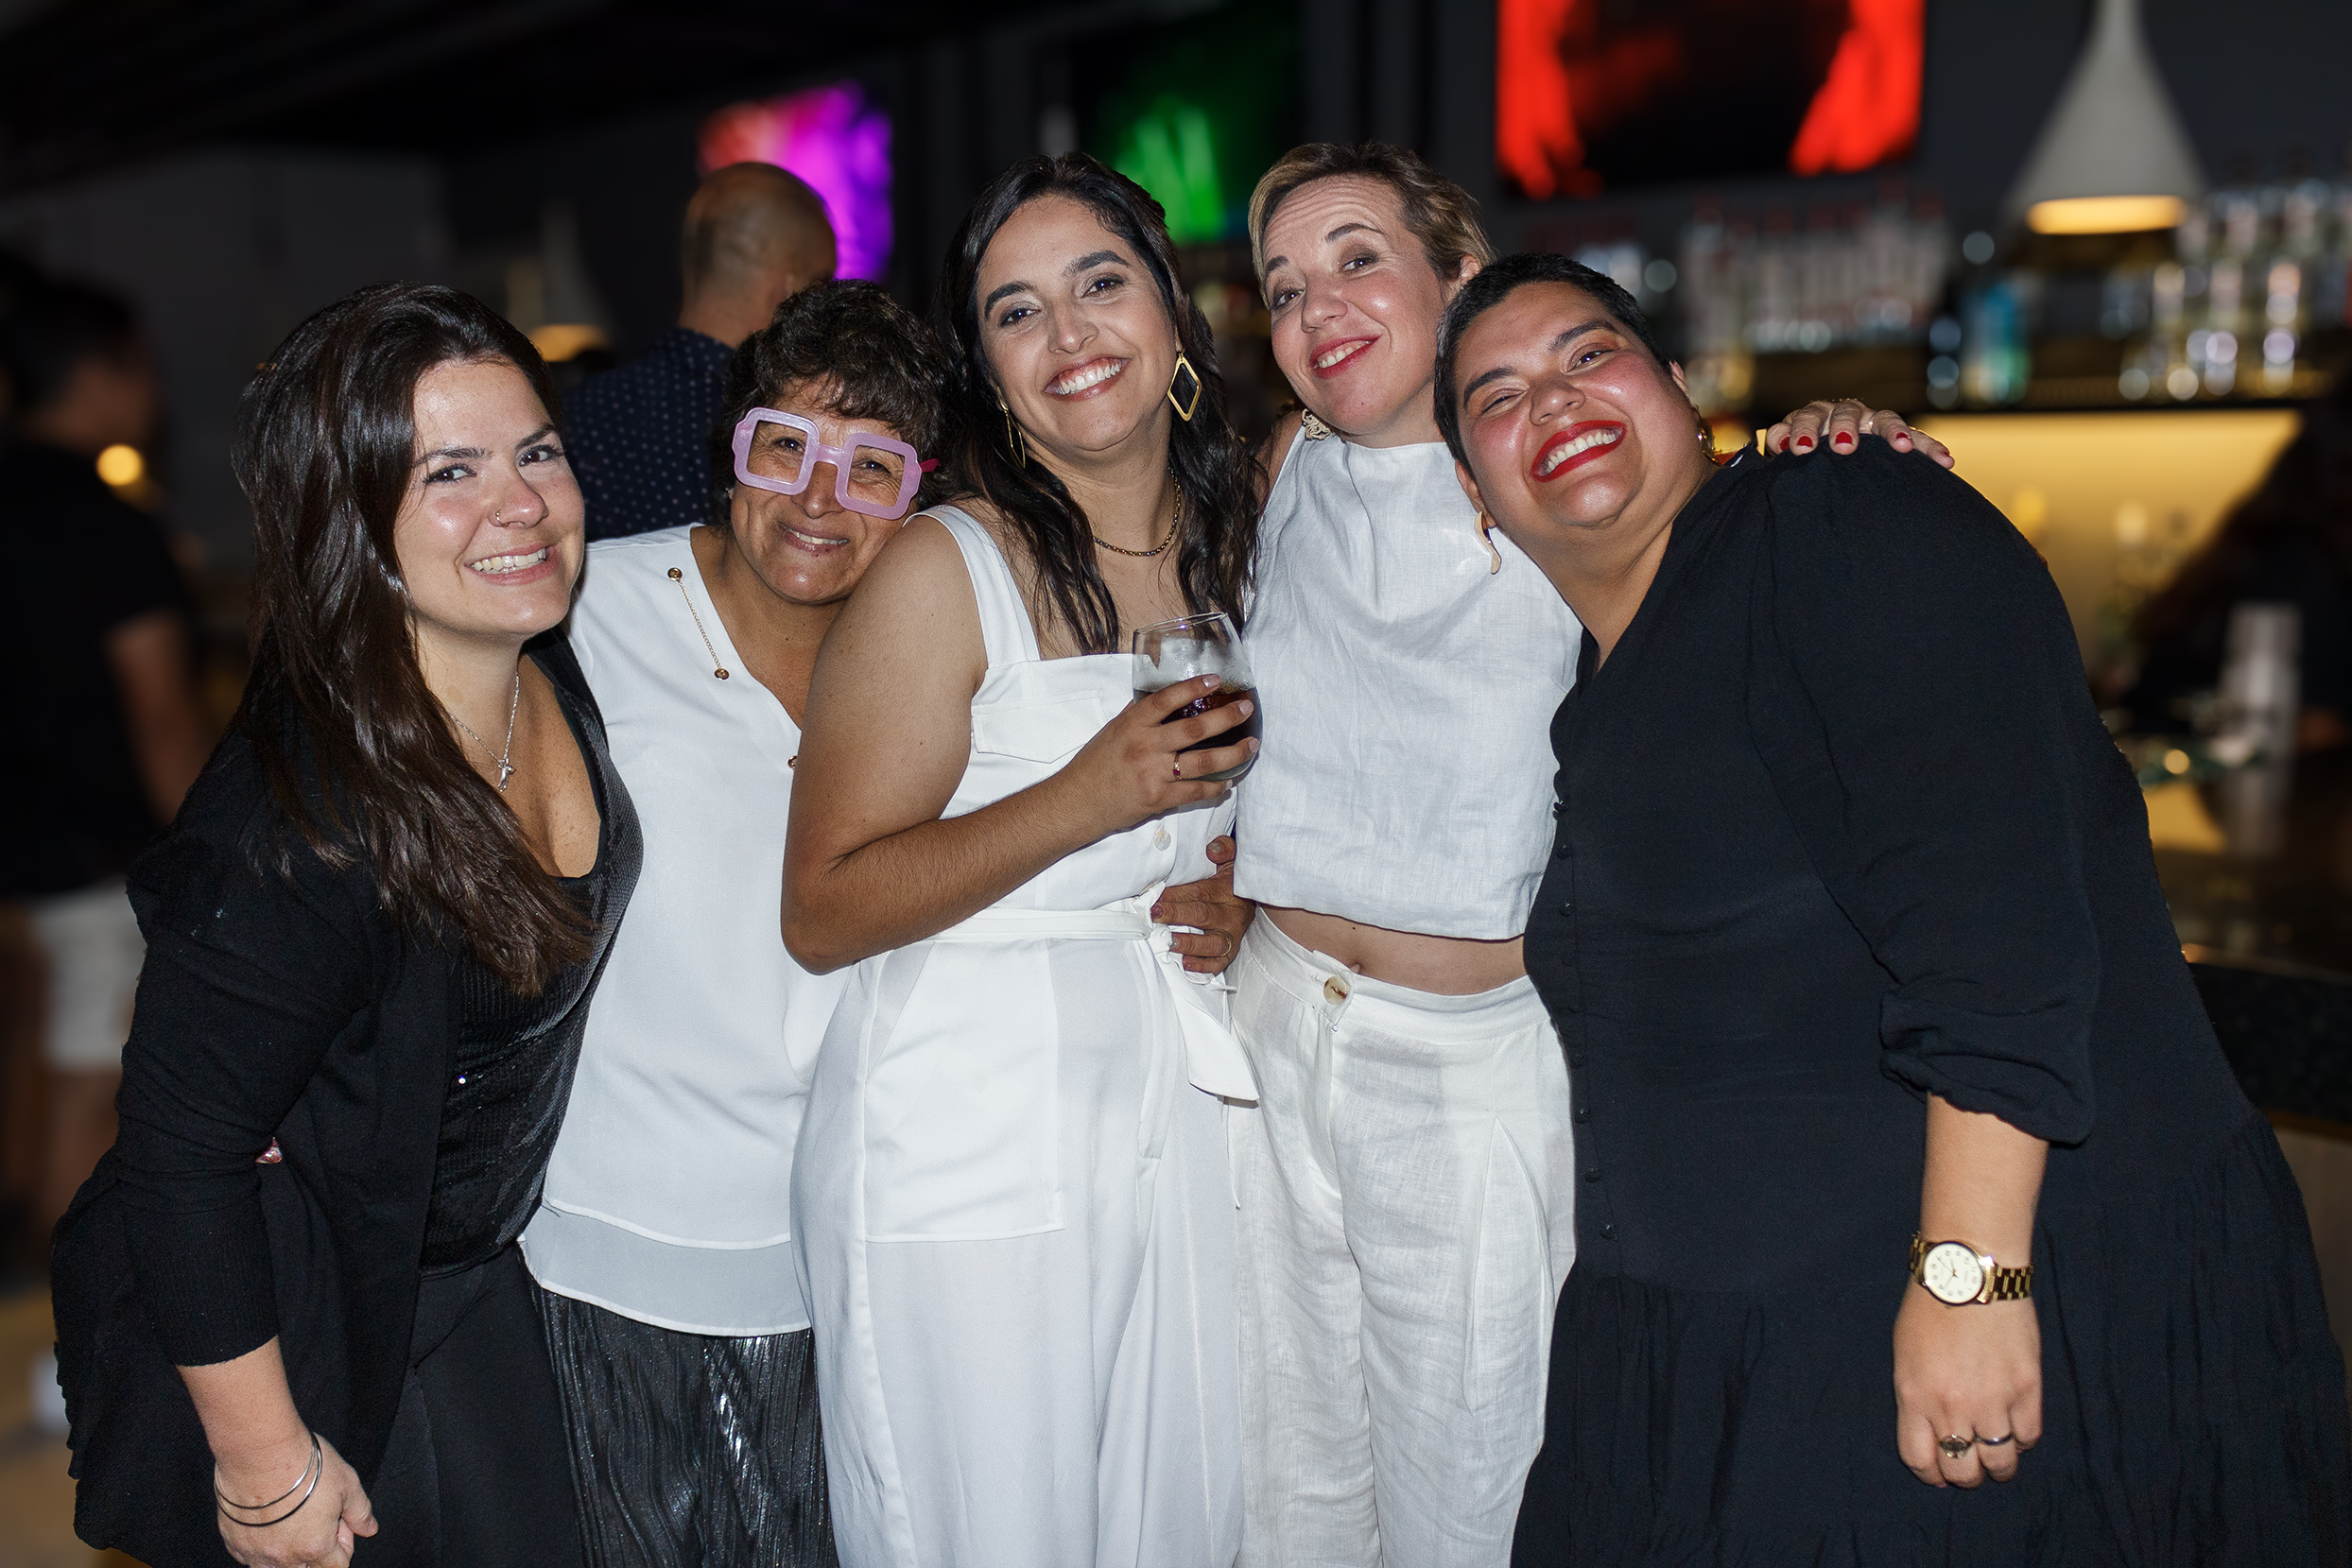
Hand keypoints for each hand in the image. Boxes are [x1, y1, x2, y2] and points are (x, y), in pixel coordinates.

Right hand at [215, 1431, 376, 1566]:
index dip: (344, 1545)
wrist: (260, 1452)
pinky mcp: (233, 1541)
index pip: (337, 1566)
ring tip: (292, 1521)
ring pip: (274, 1567)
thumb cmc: (302, 1464)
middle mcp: (283, 1556)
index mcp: (315, 1546)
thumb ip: (360, 1512)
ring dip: (287, 1552)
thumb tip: (368, 1528)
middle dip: (317, 1551)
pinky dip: (261, 1545)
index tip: (339, 1523)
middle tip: (316, 1519)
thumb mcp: (347, 1483)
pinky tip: (268, 1520)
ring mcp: (255, 1552)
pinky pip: (249, 1555)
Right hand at [1052, 675, 1256, 842]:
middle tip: (1246, 709)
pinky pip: (1196, 791)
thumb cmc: (1093, 766)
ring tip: (1251, 746)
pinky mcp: (1159, 799)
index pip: (1167, 699)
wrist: (1076, 803)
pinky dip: (1216, 787)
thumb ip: (1139, 718)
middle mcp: (1145, 746)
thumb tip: (1165, 701)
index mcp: (1132, 724)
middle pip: (1195, 729)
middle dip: (1226, 717)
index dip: (1193, 687)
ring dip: (1232, 754)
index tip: (1215, 679)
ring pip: (1204, 762)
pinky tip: (1229, 782)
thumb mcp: (1112, 731)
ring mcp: (1153, 773)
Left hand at [1152, 835, 1254, 972]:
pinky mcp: (1232, 950)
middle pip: (1202, 915)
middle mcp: (1232, 914)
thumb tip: (1212, 849)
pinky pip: (1220, 962)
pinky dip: (1203, 966)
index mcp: (1228, 890)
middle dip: (1175, 915)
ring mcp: (1233, 934)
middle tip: (1154, 915)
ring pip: (1213, 944)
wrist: (1258, 899)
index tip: (1153, 896)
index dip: (1175, 894)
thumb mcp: (1233, 858)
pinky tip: (1186, 964)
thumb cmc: (1234, 879)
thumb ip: (1224, 848)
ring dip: (1190, 944)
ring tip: (1170, 943)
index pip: (1199, 892)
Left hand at [1767, 400, 1955, 467]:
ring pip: (1885, 418)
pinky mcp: (1897, 437)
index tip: (1801, 450)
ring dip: (1894, 430)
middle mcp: (1846, 414)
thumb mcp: (1788, 450)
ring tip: (1902, 446)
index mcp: (1816, 416)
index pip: (1808, 417)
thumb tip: (1777, 444)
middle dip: (1844, 427)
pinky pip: (1916, 439)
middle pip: (1845, 413)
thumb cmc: (1806, 457)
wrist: (1829, 463)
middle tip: (1843, 446)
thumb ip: (1781, 443)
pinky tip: (1945, 461)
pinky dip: (1929, 448)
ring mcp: (1873, 423)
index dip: (1803, 430)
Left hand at [1892, 1285, 2041, 1487]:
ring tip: (1996, 1457)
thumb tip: (1931, 1432)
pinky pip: (2029, 1436)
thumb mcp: (1905, 1356)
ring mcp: (1993, 1401)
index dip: (1931, 1473)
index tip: (1939, 1471)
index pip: (1921, 1461)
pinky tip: (2014, 1428)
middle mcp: (1953, 1406)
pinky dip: (2022, 1439)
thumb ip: (1916, 1398)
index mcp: (1915, 1397)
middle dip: (1965, 1475)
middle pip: (1962, 1470)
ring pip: (2000, 1463)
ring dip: (1998, 1465)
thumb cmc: (1929, 1308)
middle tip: (1970, 1466)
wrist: (1970, 1273)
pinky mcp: (2027, 1389)